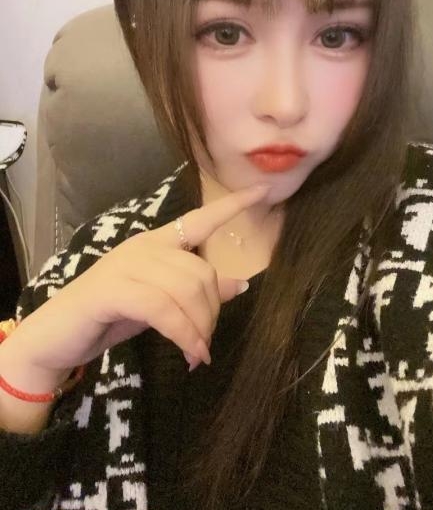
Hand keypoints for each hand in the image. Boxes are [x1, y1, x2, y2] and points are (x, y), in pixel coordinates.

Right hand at [1, 183, 270, 388]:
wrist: (55, 336)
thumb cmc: (109, 316)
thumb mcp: (160, 303)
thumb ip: (194, 291)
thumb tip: (241, 283)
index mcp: (157, 242)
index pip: (200, 219)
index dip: (232, 207)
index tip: (264, 191)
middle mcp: (145, 246)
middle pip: (202, 272)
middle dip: (212, 313)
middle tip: (205, 344)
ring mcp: (127, 264)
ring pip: (187, 289)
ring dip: (200, 329)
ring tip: (197, 353)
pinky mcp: (113, 289)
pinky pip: (163, 309)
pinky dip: (183, 334)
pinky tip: (189, 355)